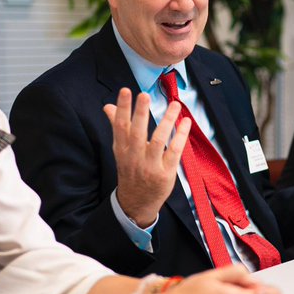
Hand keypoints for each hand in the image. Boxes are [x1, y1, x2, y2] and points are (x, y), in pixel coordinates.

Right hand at [106, 88, 190, 226]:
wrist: (136, 202)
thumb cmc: (130, 170)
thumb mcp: (120, 150)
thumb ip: (116, 126)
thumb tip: (107, 106)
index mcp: (121, 150)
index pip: (120, 126)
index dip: (122, 108)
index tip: (125, 91)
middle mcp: (134, 158)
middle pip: (137, 133)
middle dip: (140, 113)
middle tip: (144, 95)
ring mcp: (150, 166)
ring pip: (158, 141)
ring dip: (167, 121)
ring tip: (174, 105)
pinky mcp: (165, 173)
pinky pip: (174, 152)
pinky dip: (181, 136)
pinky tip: (185, 123)